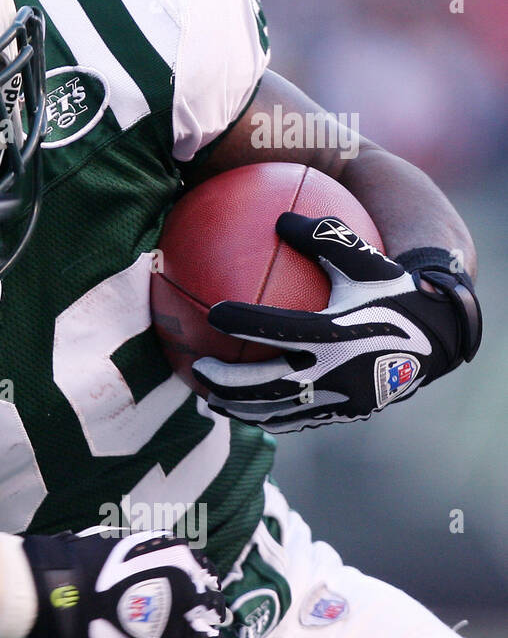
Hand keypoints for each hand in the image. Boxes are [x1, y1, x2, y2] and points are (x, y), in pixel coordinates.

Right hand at [21, 528, 227, 637]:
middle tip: (194, 615)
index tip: (197, 586)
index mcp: (179, 562)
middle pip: (216, 609)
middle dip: (208, 612)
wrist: (56, 594)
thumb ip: (151, 557)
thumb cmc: (83, 563)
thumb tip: (161, 566)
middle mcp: (187, 598)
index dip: (203, 581)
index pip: (209, 573)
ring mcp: (175, 635)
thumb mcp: (123, 544)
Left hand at [193, 213, 481, 432]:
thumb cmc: (395, 290)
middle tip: (198, 368)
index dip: (242, 322)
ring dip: (240, 407)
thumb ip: (324, 237)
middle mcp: (338, 370)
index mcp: (338, 332)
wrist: (441, 335)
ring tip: (210, 398)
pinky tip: (243, 408)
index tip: (212, 314)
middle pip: (269, 385)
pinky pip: (299, 419)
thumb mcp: (364, 258)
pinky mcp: (347, 413)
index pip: (279, 329)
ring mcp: (342, 398)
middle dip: (228, 381)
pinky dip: (268, 416)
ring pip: (280, 411)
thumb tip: (281, 218)